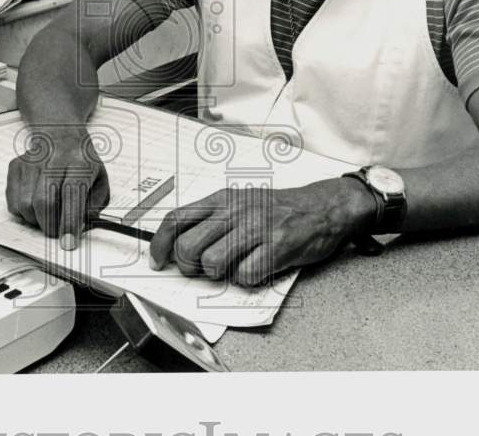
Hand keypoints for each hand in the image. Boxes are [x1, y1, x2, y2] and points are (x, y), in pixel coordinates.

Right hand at [5, 125, 109, 249]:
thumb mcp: (101, 181)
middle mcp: (53, 158)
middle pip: (44, 201)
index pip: (72, 192)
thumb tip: (79, 228)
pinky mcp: (15, 166)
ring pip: (26, 205)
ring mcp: (31, 161)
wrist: (61, 133)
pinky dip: (24, 213)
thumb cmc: (83, 162)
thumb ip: (94, 206)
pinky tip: (36, 204)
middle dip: (50, 226)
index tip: (68, 243)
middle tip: (56, 233)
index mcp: (80, 162)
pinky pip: (13, 202)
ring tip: (48, 215)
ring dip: (36, 220)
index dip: (69, 221)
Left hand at [148, 177, 375, 285]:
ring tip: (233, 267)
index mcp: (221, 199)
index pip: (176, 219)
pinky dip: (247, 279)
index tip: (157, 260)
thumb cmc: (276, 209)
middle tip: (202, 269)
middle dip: (190, 267)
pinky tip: (257, 267)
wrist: (321, 208)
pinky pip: (245, 276)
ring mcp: (256, 228)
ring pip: (213, 263)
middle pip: (189, 247)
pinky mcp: (276, 247)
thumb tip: (177, 246)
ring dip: (218, 274)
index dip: (160, 244)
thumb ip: (210, 220)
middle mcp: (235, 211)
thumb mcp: (238, 202)